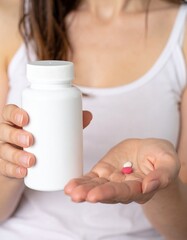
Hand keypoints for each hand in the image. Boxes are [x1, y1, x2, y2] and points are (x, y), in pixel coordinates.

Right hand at [0, 104, 91, 178]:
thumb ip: (68, 121)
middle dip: (16, 135)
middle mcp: (8, 134)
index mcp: (16, 121)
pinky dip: (14, 171)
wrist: (27, 160)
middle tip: (31, 140)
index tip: (26, 119)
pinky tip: (23, 173)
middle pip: (5, 131)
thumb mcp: (50, 129)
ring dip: (16, 156)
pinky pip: (5, 168)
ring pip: (4, 151)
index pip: (9, 112)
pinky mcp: (6, 166)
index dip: (14, 114)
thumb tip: (89, 115)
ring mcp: (5, 150)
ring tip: (31, 161)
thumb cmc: (39, 138)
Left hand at [64, 138, 179, 203]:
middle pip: (107, 192)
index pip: (125, 193)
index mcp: (141, 188)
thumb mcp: (168, 161)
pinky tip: (70, 185)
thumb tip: (149, 185)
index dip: (111, 193)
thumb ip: (163, 174)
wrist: (149, 151)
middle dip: (92, 194)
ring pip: (96, 186)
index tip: (96, 195)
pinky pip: (91, 178)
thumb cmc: (160, 156)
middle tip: (78, 195)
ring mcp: (112, 180)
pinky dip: (81, 181)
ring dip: (83, 189)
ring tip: (70, 191)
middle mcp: (124, 188)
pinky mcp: (104, 171)